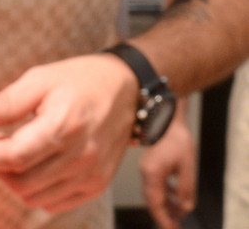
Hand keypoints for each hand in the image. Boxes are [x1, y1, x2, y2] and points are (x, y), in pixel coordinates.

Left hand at [0, 54, 136, 212]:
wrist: (126, 89)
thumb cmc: (79, 79)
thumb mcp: (40, 79)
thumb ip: (6, 102)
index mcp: (65, 124)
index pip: (16, 155)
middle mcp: (81, 156)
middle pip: (23, 181)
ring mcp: (91, 175)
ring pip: (35, 197)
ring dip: (14, 179)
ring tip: (12, 150)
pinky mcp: (96, 186)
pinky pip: (53, 204)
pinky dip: (35, 190)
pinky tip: (32, 164)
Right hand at [139, 103, 196, 228]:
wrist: (167, 116)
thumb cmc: (177, 138)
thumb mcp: (187, 166)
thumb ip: (186, 189)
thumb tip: (185, 208)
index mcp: (152, 173)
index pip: (155, 204)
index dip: (164, 220)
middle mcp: (146, 172)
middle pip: (153, 200)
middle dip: (165, 214)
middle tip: (176, 225)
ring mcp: (146, 167)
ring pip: (154, 192)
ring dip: (166, 203)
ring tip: (179, 212)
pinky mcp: (150, 164)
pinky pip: (156, 183)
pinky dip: (165, 191)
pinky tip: (175, 193)